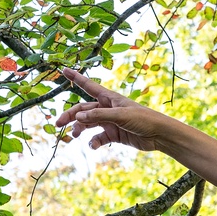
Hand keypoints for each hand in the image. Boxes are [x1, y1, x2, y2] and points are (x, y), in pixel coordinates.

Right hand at [56, 68, 181, 151]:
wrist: (159, 135)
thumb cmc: (143, 119)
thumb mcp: (120, 115)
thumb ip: (98, 115)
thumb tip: (78, 116)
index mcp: (109, 98)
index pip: (88, 86)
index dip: (76, 78)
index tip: (63, 70)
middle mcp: (107, 108)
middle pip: (83, 109)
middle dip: (70, 115)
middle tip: (57, 123)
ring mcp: (110, 122)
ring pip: (88, 124)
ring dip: (79, 129)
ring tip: (73, 136)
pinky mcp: (114, 134)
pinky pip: (99, 137)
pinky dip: (94, 141)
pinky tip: (93, 145)